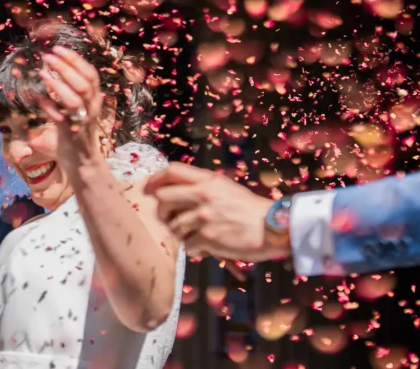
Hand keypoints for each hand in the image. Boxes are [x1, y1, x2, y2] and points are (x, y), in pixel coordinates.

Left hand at [35, 45, 105, 163]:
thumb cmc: (76, 134)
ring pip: (75, 98)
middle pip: (84, 82)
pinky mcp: (71, 134)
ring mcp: (83, 121)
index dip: (75, 59)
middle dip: (66, 66)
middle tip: (47, 56)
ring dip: (58, 84)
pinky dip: (49, 106)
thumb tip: (53, 73)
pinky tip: (37, 98)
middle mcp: (92, 108)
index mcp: (94, 99)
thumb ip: (70, 93)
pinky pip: (60, 118)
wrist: (84, 164)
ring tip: (42, 73)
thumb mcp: (77, 110)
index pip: (91, 73)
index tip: (58, 48)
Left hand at [144, 163, 286, 262]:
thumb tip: (176, 192)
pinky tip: (208, 246)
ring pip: (173, 226)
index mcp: (208, 180)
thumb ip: (202, 187)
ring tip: (199, 235)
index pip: (172, 171)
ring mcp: (203, 216)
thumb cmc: (249, 209)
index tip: (148, 189)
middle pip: (163, 197)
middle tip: (171, 220)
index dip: (155, 179)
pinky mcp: (207, 237)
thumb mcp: (226, 188)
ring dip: (182, 234)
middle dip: (162, 211)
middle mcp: (203, 194)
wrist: (271, 227)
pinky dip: (195, 249)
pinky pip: (187, 245)